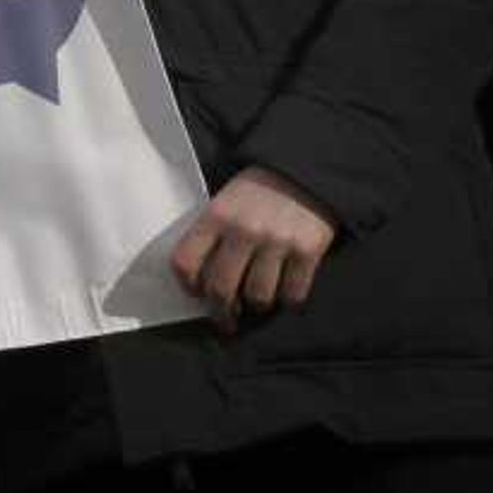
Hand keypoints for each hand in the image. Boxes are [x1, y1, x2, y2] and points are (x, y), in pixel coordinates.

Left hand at [169, 166, 337, 335]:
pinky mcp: (307, 251)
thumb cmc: (258, 191)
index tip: (195, 294)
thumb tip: (201, 279)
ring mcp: (276, 242)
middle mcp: (243, 231)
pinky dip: (288, 300)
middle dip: (221, 311)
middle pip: (221, 288)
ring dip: (256, 305)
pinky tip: (286, 293)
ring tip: (257, 301)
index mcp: (215, 216)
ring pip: (257, 296)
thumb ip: (212, 233)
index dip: (187, 285)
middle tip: (226, 319)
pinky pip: (293, 293)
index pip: (185, 261)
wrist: (305, 173)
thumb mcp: (225, 201)